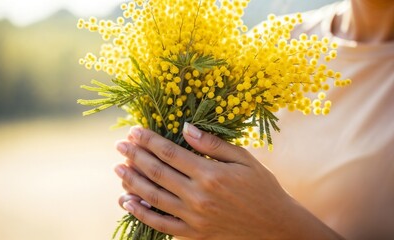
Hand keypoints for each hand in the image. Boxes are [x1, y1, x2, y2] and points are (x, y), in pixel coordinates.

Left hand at [114, 123, 342, 239]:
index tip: (134, 131)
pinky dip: (142, 214)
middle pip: (158, 173)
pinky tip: (128, 202)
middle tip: (120, 145)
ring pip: (154, 198)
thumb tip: (186, 127)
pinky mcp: (194, 233)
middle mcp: (198, 196)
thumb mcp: (244, 159)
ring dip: (133, 182)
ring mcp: (194, 217)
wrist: (275, 225)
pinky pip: (161, 225)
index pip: (171, 153)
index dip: (150, 141)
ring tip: (119, 169)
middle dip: (136, 156)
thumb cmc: (262, 188)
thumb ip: (213, 144)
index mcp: (210, 174)